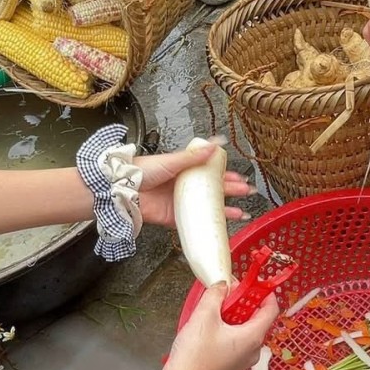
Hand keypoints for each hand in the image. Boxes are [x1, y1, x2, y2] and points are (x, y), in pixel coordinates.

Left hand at [135, 144, 252, 226]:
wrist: (122, 190)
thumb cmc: (141, 171)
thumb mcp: (171, 160)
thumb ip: (193, 156)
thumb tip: (215, 144)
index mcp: (183, 170)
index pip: (210, 172)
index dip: (226, 174)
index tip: (240, 176)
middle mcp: (183, 186)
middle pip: (212, 190)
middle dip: (231, 191)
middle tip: (246, 191)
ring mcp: (180, 203)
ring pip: (208, 207)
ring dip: (225, 209)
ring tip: (242, 211)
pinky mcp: (174, 218)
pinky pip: (196, 222)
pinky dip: (209, 224)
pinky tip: (222, 224)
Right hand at [165, 283, 278, 369]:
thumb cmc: (195, 356)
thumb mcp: (204, 316)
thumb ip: (216, 295)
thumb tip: (223, 285)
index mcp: (253, 337)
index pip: (271, 310)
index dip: (264, 294)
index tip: (253, 284)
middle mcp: (253, 350)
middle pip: (257, 319)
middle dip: (244, 303)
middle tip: (227, 293)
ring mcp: (243, 360)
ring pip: (246, 331)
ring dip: (234, 316)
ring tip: (215, 310)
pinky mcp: (231, 365)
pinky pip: (237, 342)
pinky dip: (229, 330)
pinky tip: (211, 326)